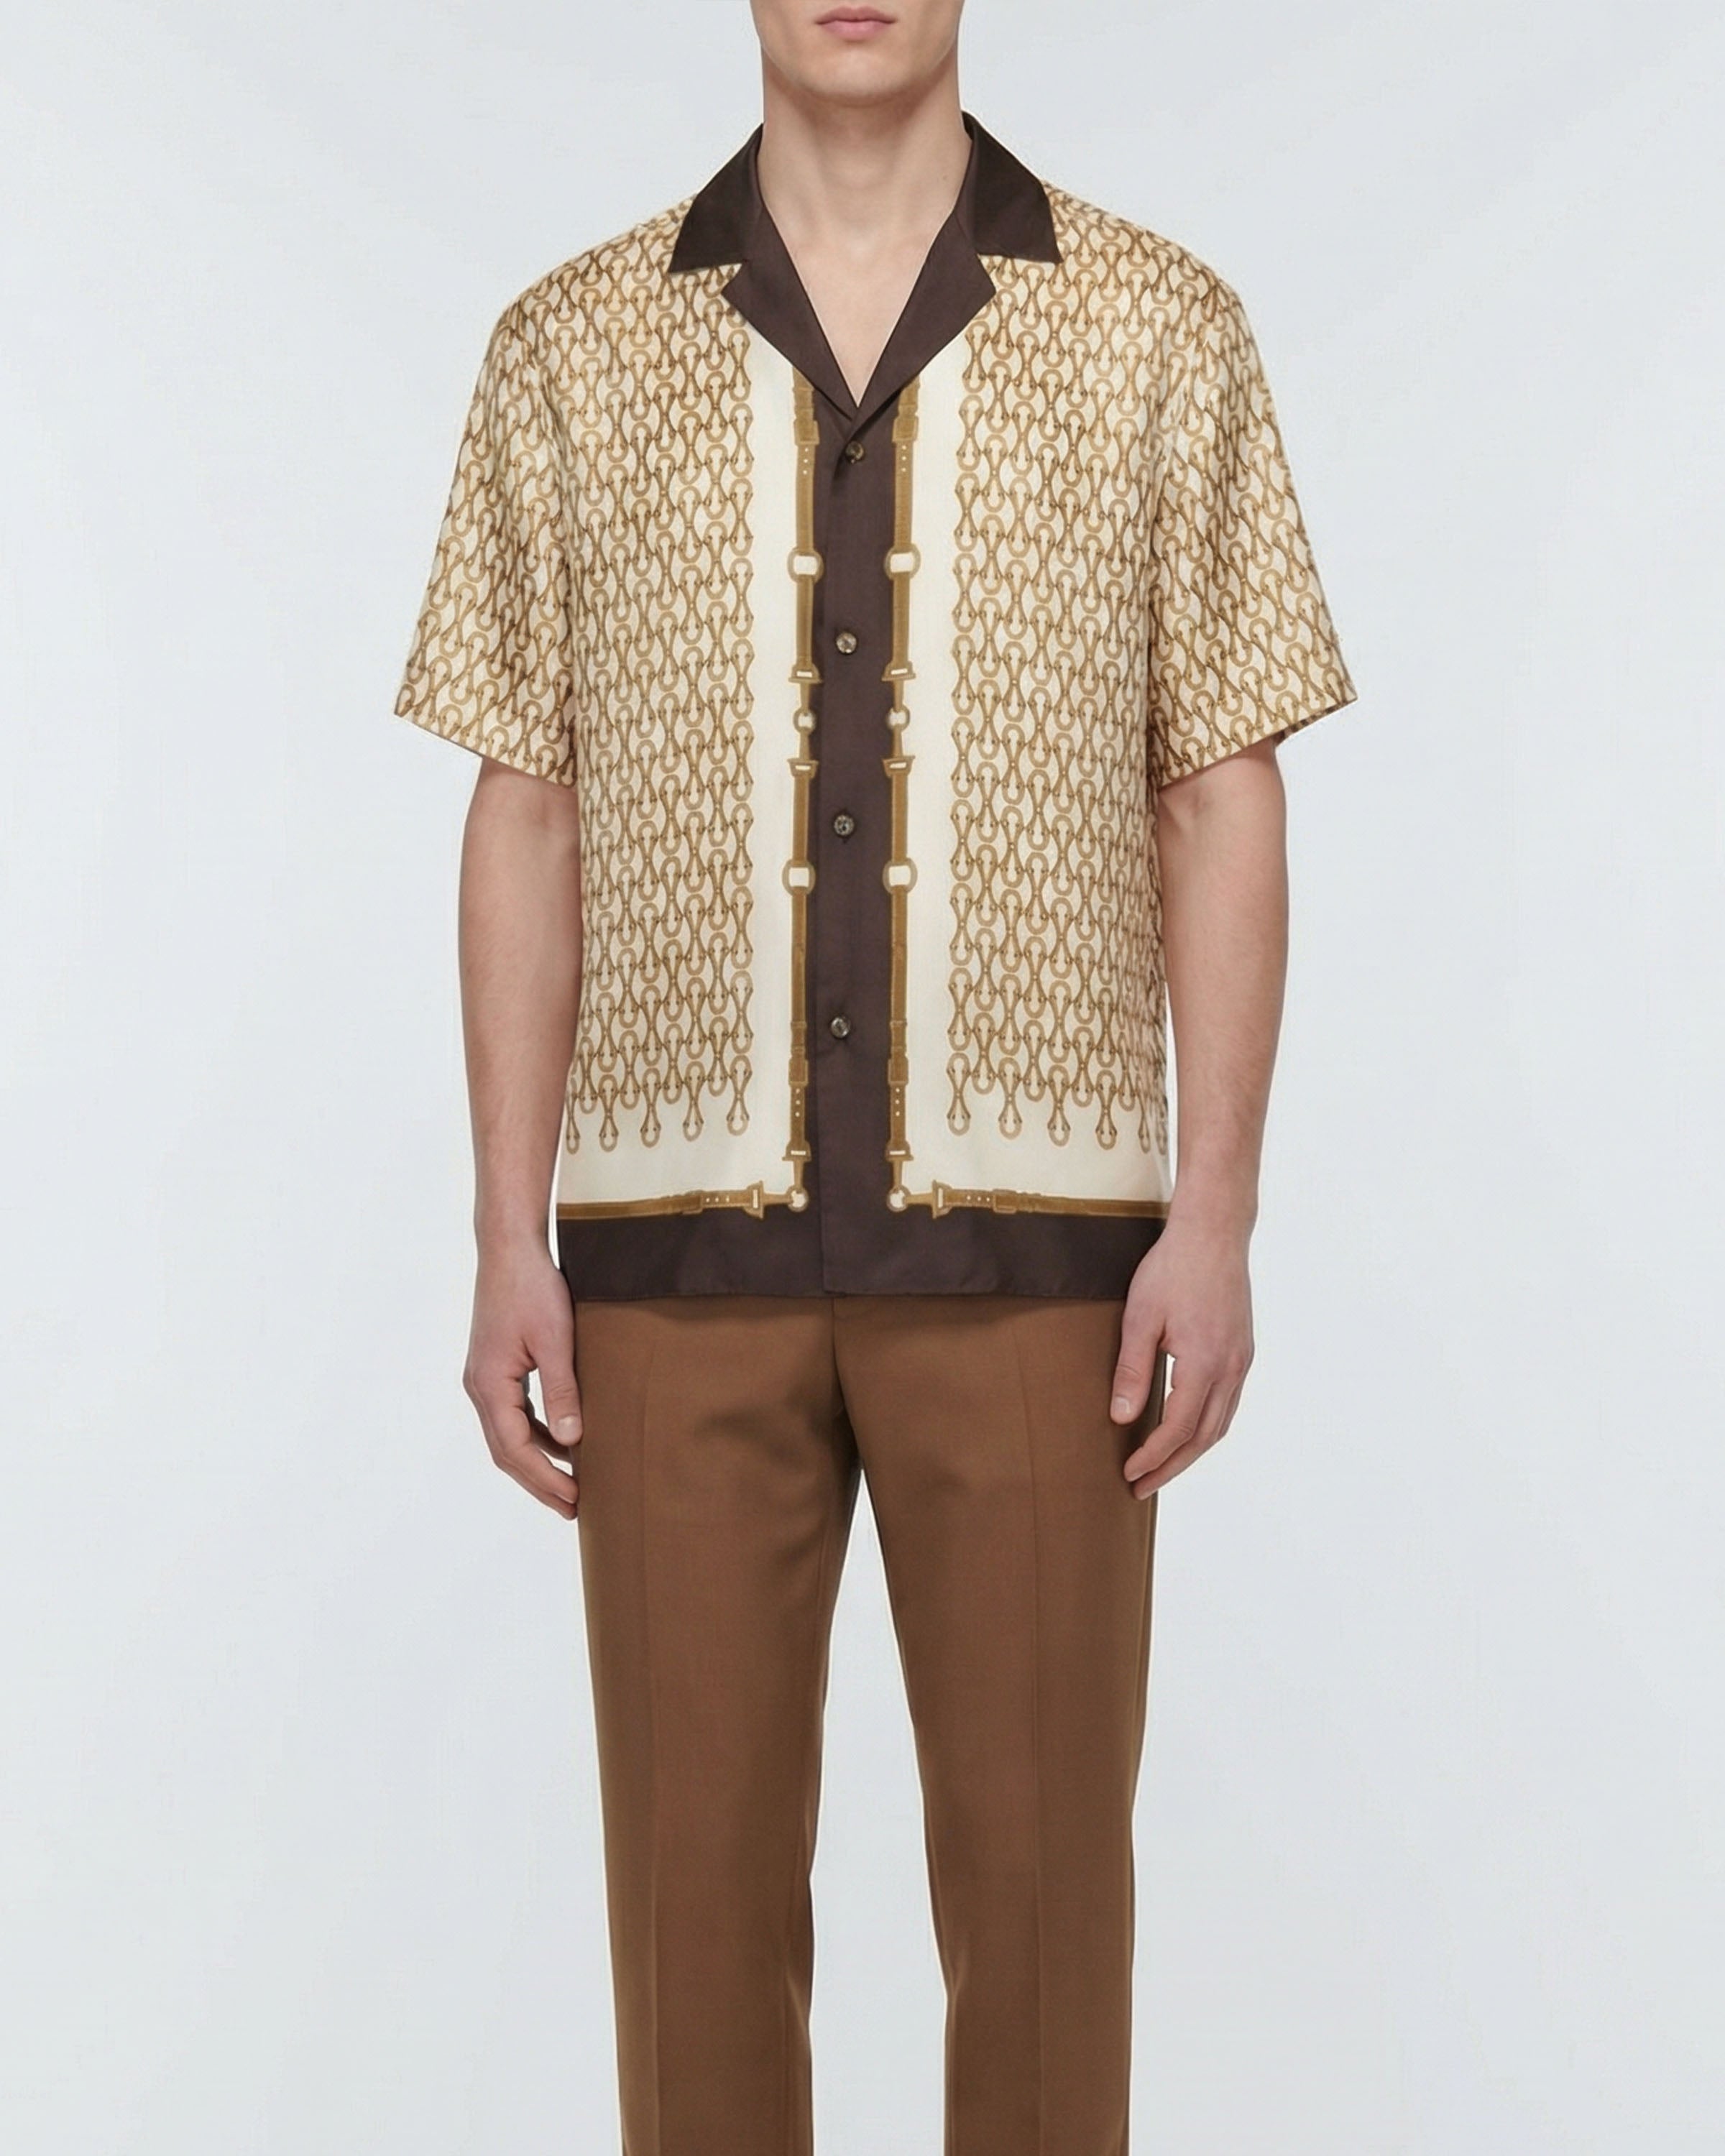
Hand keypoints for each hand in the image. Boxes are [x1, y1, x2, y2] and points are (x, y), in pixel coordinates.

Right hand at [462, 1243, 582, 1516]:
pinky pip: (512, 1414)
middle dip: (539, 1481)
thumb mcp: (555, 1340)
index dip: (545, 1479)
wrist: (510, 1249)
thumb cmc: (532, 1289)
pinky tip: (560, 1440)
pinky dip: (535, 1434)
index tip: (574, 1499)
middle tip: (572, 1507)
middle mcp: (480, 1387)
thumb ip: (562, 1391)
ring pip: (508, 1435)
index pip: (516, 1449)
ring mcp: (484, 1378)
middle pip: (506, 1451)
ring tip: (569, 1483)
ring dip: (537, 1460)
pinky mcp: (495, 1367)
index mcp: (490, 1386)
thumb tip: (570, 1441)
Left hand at [1109, 1219, 1254, 1498]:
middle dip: (1172, 1466)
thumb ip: (1132, 1371)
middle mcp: (1231, 1368)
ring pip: (1221, 1424)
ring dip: (1192, 1451)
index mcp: (1205, 1364)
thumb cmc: (1172, 1269)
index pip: (1178, 1429)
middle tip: (1142, 1487)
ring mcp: (1242, 1360)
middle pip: (1204, 1437)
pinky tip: (1188, 1429)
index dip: (1153, 1457)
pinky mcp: (1243, 1350)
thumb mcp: (1141, 1318)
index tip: (1130, 1474)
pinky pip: (1229, 1403)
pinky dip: (1208, 1426)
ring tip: (1163, 1467)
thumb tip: (1121, 1417)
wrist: (1213, 1233)